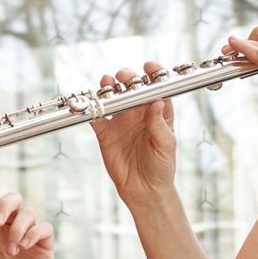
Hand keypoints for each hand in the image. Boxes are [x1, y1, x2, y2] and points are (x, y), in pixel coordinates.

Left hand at [0, 148, 54, 258]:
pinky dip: (33, 232)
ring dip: (19, 225)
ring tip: (14, 249)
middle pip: (10, 199)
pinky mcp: (43, 248)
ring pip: (28, 211)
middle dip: (5, 203)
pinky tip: (25, 248)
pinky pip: (43, 227)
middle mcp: (6, 232)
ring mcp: (26, 239)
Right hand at [86, 61, 176, 205]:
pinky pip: (96, 117)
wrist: (144, 190)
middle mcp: (138, 113)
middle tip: (123, 77)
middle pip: (131, 88)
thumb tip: (157, 102)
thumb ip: (160, 125)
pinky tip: (90, 104)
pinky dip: (91, 109)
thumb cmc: (162, 168)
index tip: (148, 67)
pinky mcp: (105, 134)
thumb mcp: (166, 146)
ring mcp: (120, 121)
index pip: (155, 87)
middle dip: (127, 78)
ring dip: (109, 88)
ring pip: (112, 97)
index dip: (152, 74)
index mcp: (157, 112)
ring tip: (106, 83)